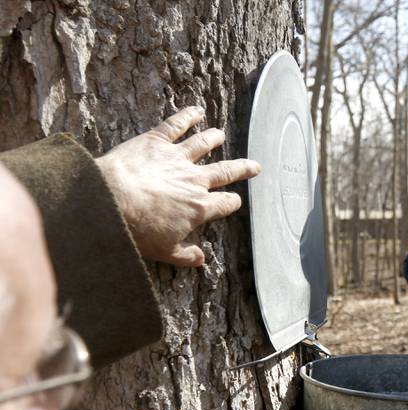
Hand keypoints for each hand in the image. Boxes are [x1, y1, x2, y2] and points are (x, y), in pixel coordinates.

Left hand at [95, 106, 261, 266]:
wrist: (110, 202)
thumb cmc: (136, 230)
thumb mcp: (163, 251)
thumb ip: (186, 255)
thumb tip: (201, 260)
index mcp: (199, 207)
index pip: (224, 203)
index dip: (232, 202)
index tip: (235, 201)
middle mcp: (195, 180)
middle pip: (225, 172)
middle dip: (242, 169)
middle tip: (254, 165)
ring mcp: (177, 158)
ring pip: (203, 144)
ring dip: (214, 138)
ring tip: (221, 134)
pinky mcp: (156, 141)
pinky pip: (176, 125)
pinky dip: (188, 115)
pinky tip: (196, 110)